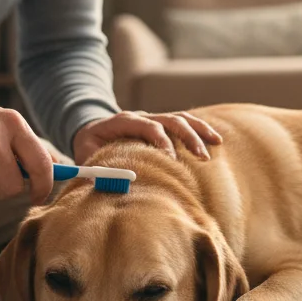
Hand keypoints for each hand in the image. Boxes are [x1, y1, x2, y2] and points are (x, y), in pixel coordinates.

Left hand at [71, 110, 223, 165]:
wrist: (91, 130)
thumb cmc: (90, 146)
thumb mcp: (85, 155)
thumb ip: (94, 168)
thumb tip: (104, 184)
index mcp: (122, 121)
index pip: (146, 125)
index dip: (160, 140)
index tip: (171, 159)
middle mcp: (141, 116)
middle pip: (169, 119)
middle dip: (187, 137)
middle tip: (201, 156)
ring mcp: (153, 118)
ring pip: (181, 118)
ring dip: (199, 130)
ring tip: (216, 144)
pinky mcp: (162, 125)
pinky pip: (184, 123)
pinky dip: (200, 130)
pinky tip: (215, 141)